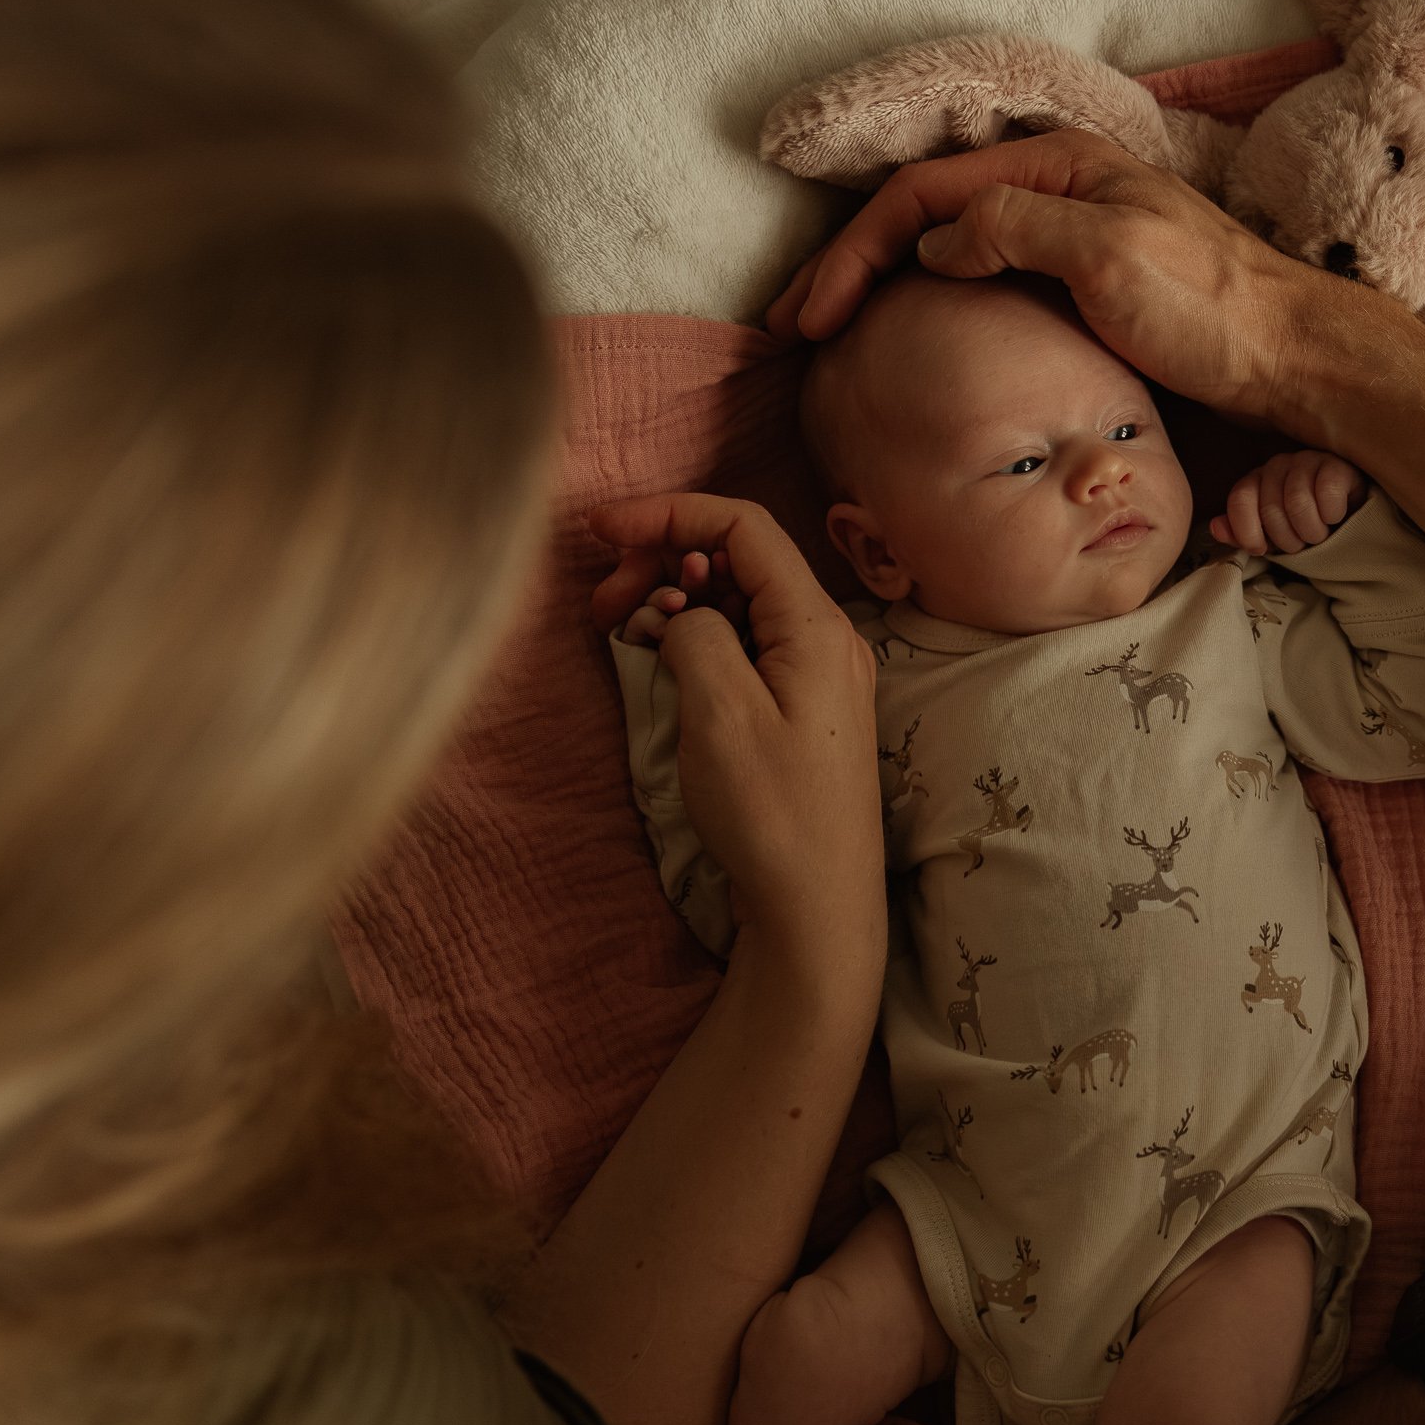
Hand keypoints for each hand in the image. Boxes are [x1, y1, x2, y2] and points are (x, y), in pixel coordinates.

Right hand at [587, 491, 882, 967]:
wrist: (816, 911)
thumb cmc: (773, 816)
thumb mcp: (719, 711)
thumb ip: (696, 632)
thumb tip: (685, 612)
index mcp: (816, 626)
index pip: (742, 526)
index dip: (667, 513)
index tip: (599, 531)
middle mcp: (825, 640)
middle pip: (737, 560)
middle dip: (662, 558)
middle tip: (602, 599)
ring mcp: (815, 677)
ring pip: (736, 604)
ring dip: (673, 599)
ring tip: (620, 628)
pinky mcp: (798, 712)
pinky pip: (742, 647)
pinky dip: (694, 638)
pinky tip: (656, 656)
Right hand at [766, 130, 1323, 420]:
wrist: (1291, 359)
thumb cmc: (1212, 310)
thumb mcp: (1109, 257)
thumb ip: (1016, 230)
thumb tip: (933, 241)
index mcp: (1057, 167)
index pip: (923, 195)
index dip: (855, 252)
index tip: (813, 316)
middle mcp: (1056, 189)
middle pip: (924, 215)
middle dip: (850, 265)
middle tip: (796, 326)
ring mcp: (1067, 237)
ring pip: (948, 247)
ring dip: (882, 285)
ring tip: (834, 334)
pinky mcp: (1081, 286)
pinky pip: (983, 281)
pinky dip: (931, 304)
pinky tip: (911, 338)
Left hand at [1212, 448, 1365, 554]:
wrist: (1348, 519)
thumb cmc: (1303, 527)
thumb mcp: (1269, 536)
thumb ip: (1242, 533)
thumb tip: (1216, 527)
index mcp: (1256, 480)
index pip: (1240, 499)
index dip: (1249, 532)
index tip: (1262, 549)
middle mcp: (1277, 465)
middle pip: (1270, 509)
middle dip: (1287, 539)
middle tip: (1301, 543)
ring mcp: (1307, 460)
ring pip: (1298, 504)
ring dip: (1311, 532)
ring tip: (1320, 534)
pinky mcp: (1337, 464)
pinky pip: (1327, 495)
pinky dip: (1332, 515)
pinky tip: (1337, 516)